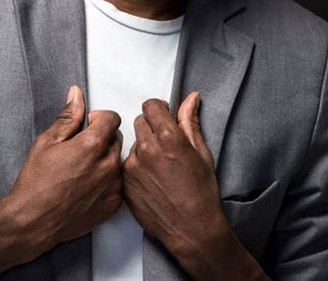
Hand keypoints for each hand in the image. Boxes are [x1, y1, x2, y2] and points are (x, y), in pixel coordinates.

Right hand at [4, 85, 122, 263]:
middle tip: (80, 149)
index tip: (88, 124)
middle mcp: (107, 164)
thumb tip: (77, 95)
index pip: (112, 118)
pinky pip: (118, 181)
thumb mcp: (47, 141)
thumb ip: (68, 116)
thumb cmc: (36, 182)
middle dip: (102, 137)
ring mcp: (112, 186)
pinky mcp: (114, 203)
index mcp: (91, 145)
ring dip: (106, 158)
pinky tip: (88, 185)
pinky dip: (108, 179)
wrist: (33, 221)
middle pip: (117, 137)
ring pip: (118, 159)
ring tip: (83, 169)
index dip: (99, 118)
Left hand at [122, 92, 231, 271]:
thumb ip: (190, 121)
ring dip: (144, 148)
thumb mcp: (202, 152)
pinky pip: (127, 164)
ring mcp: (133, 166)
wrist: (192, 229)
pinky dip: (137, 167)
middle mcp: (147, 148)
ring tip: (160, 166)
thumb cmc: (202, 193)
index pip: (151, 106)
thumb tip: (191, 98)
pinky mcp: (125, 182)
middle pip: (140, 121)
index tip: (164, 118)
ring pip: (133, 143)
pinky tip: (152, 179)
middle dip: (152, 127)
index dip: (159, 110)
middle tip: (165, 144)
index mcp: (169, 136)